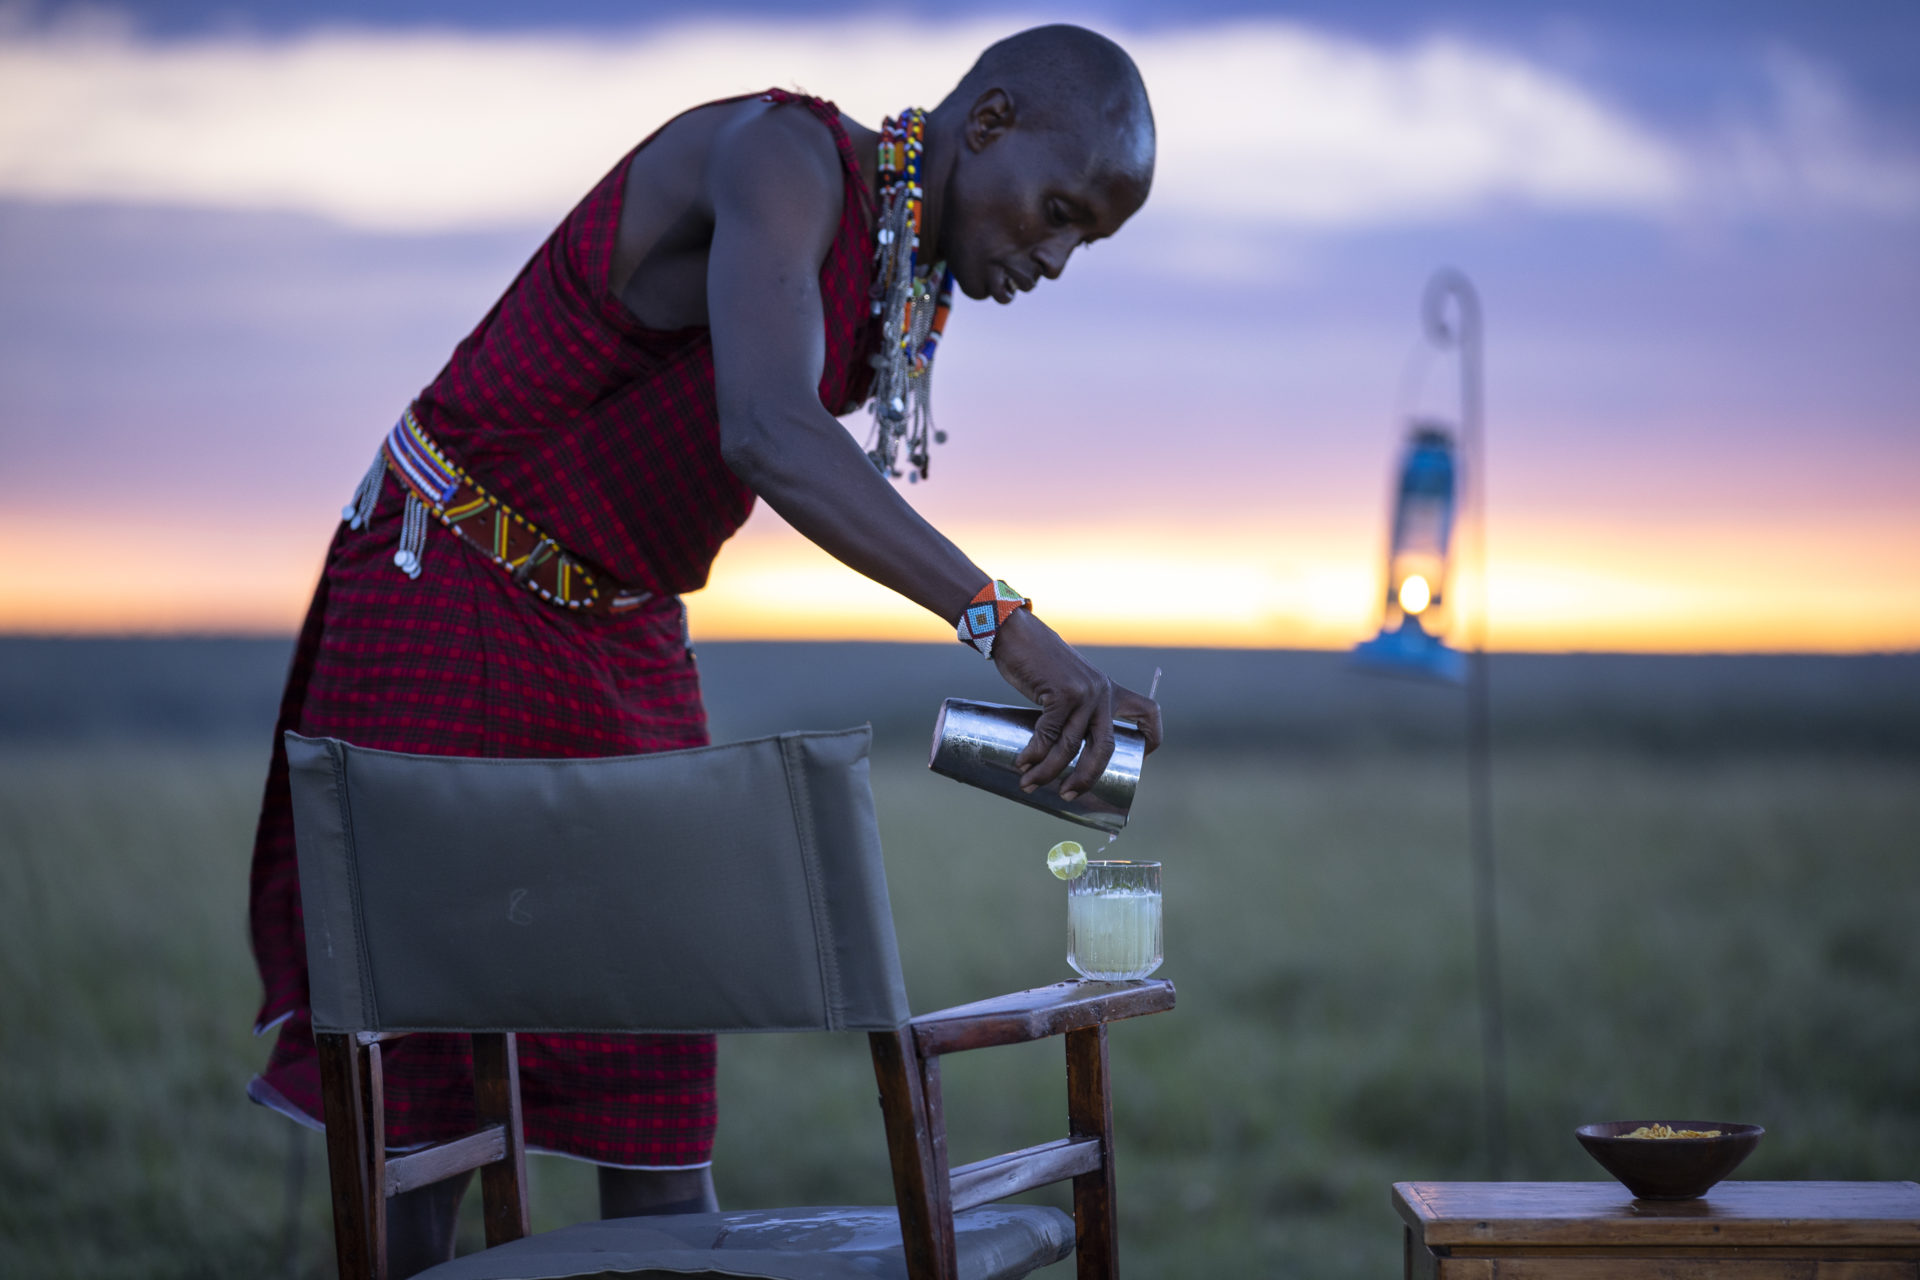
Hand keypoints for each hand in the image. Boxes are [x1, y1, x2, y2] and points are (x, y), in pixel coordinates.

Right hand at [990, 608, 1162, 799]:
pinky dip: (1033, 755)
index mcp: (1110, 689)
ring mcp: (1084, 693)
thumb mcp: (1067, 682)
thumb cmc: (1036, 661)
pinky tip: (1023, 764)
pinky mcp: (1062, 694)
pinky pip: (1048, 735)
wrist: (1014, 631)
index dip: (1151, 739)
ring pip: (1071, 747)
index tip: (1139, 760)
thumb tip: (1060, 749)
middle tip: (1068, 795)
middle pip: (1105, 748)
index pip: (1148, 712)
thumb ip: (1073, 707)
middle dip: (1087, 778)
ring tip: (1029, 784)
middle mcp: (1103, 692)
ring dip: (1048, 772)